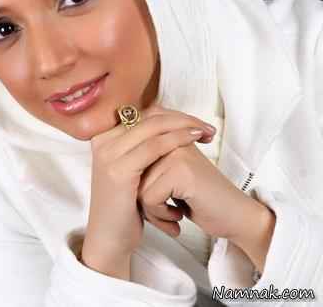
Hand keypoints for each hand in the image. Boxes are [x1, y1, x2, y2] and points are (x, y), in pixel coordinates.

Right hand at [82, 103, 215, 278]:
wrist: (109, 237)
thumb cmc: (126, 205)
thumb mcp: (130, 169)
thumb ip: (141, 147)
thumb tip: (170, 125)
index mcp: (105, 136)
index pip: (143, 112)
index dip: (172, 114)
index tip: (195, 121)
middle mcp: (103, 140)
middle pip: (149, 115)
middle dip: (182, 117)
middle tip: (206, 126)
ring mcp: (109, 154)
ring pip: (153, 126)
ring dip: (184, 125)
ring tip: (206, 132)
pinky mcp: (119, 170)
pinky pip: (154, 146)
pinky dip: (177, 139)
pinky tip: (193, 140)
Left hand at [137, 104, 275, 271]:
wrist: (233, 217)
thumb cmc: (199, 198)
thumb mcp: (170, 173)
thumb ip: (149, 160)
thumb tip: (118, 159)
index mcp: (169, 133)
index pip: (136, 146)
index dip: (138, 175)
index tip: (154, 193)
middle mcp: (172, 138)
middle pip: (133, 169)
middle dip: (142, 195)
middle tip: (163, 207)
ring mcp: (177, 152)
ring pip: (138, 185)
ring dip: (152, 208)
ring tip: (172, 212)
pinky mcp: (182, 172)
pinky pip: (150, 198)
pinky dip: (160, 215)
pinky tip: (178, 216)